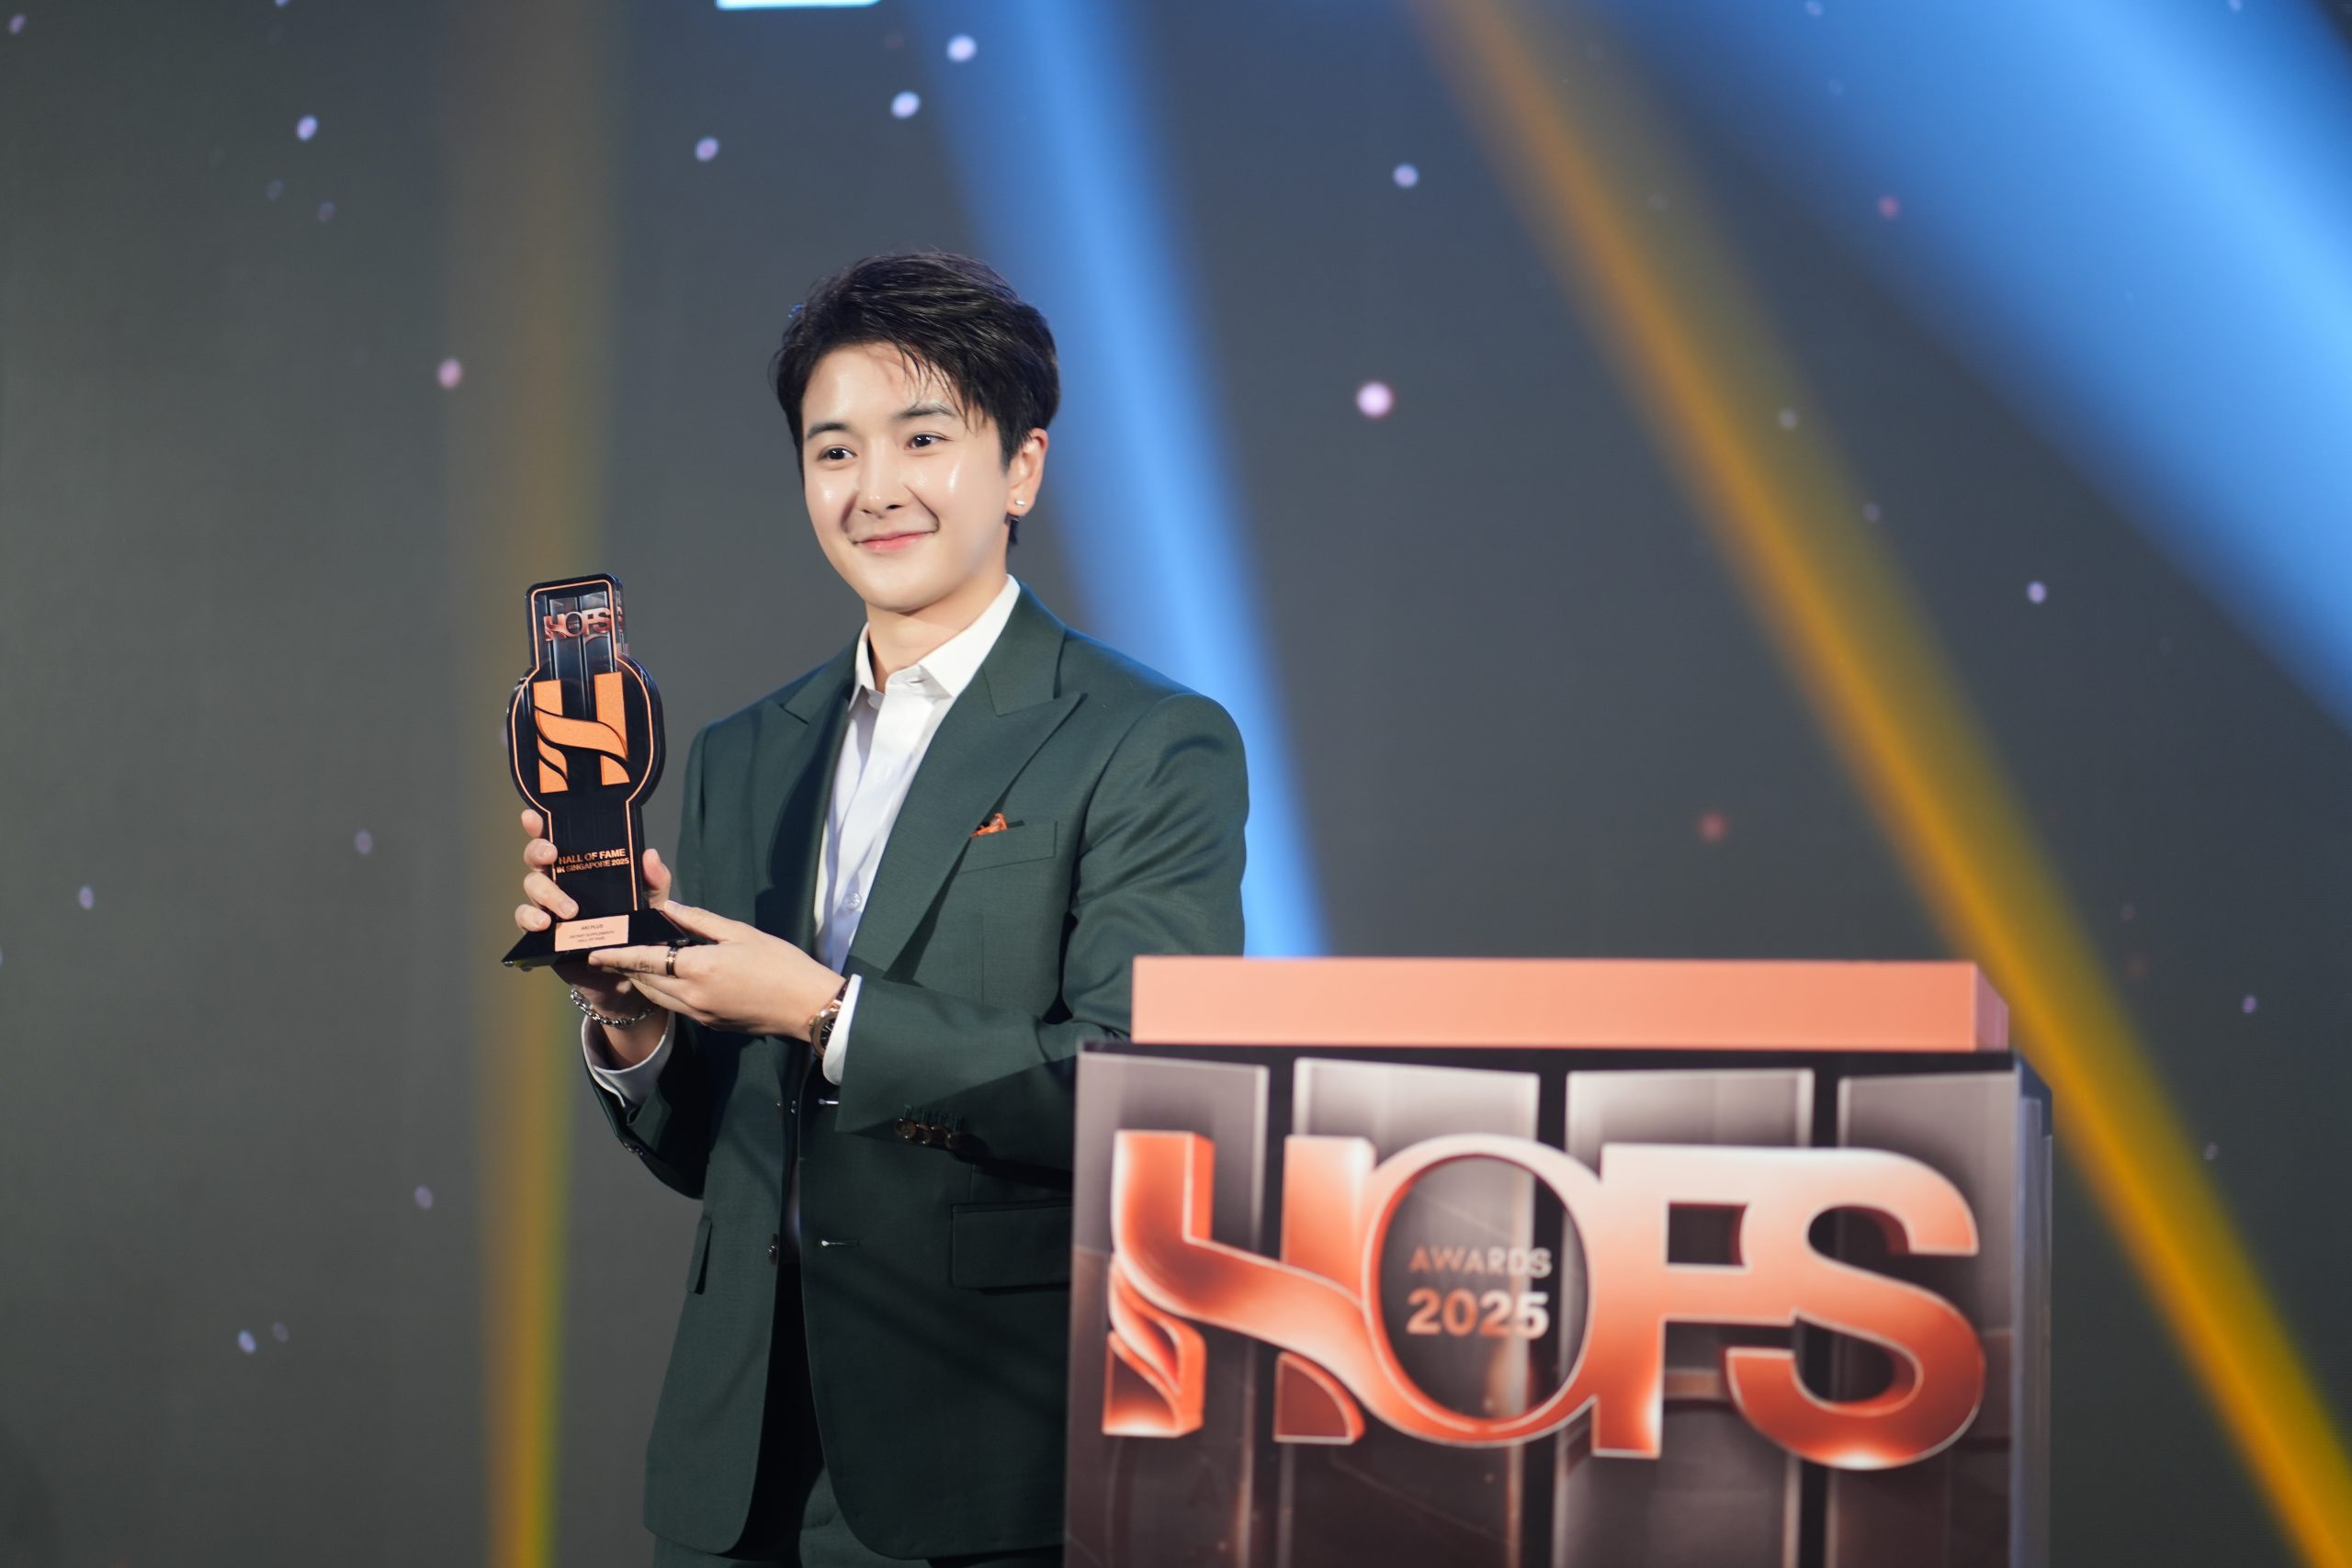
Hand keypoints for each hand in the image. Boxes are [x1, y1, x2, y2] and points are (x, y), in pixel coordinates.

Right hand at [514, 807, 671, 1009]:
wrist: (627, 976)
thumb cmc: (636, 929)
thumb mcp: (652, 904)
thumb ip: (654, 881)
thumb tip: (650, 855)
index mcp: (583, 868)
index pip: (560, 839)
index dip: (542, 826)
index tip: (534, 816)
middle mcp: (561, 882)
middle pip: (538, 860)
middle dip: (539, 852)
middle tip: (552, 855)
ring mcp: (548, 906)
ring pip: (532, 887)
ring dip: (546, 893)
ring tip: (568, 910)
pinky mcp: (542, 933)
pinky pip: (525, 920)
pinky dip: (530, 919)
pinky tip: (543, 926)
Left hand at [589, 902, 844, 1040]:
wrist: (807, 1006)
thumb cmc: (781, 964)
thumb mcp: (740, 933)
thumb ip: (699, 920)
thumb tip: (668, 907)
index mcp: (698, 968)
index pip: (644, 960)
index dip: (615, 956)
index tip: (593, 952)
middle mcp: (691, 995)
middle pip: (644, 981)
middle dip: (624, 968)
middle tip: (608, 953)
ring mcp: (700, 1013)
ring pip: (657, 997)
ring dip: (641, 981)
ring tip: (631, 964)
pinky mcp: (710, 1023)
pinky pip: (676, 1006)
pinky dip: (663, 991)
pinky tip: (667, 977)